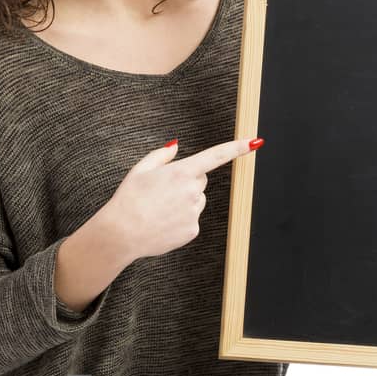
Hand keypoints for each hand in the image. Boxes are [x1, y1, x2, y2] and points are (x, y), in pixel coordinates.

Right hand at [102, 135, 263, 262]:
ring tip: (159, 209)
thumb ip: (162, 155)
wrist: (121, 233)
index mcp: (181, 172)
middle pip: (200, 180)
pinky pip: (192, 219)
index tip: (255, 142)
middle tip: (162, 191)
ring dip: (184, 202)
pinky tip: (162, 222)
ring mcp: (194, 212)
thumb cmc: (128, 199)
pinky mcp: (192, 230)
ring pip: (197, 201)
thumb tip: (176, 146)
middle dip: (187, 182)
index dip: (237, 148)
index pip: (215, 156)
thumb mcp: (140, 170)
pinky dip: (180, 220)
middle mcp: (192, 191)